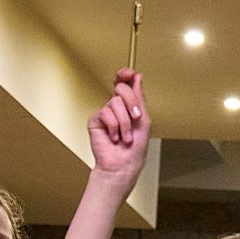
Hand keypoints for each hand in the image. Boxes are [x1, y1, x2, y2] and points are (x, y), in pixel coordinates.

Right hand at [88, 70, 150, 186]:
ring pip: (115, 102)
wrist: (123, 165)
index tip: (129, 73)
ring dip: (124, 122)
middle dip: (131, 103)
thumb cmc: (135, 149)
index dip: (125, 75)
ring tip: (125, 135)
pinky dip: (114, 126)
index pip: (124, 84)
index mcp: (128, 106)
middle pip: (121, 89)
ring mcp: (105, 113)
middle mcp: (116, 108)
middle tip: (136, 117)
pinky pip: (105, 113)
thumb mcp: (144, 119)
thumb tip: (137, 78)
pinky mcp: (95, 120)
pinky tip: (114, 137)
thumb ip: (139, 97)